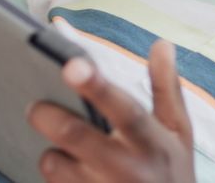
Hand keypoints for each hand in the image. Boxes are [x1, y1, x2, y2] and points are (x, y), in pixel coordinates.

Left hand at [27, 40, 194, 182]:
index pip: (124, 110)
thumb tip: (161, 44)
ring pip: (54, 165)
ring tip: (61, 150)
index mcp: (153, 142)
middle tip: (36, 106)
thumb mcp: (179, 133)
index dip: (97, 86)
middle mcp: (130, 170)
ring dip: (51, 154)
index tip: (73, 65)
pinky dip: (55, 176)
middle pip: (75, 136)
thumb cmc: (172, 173)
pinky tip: (69, 175)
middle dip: (47, 115)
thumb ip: (166, 88)